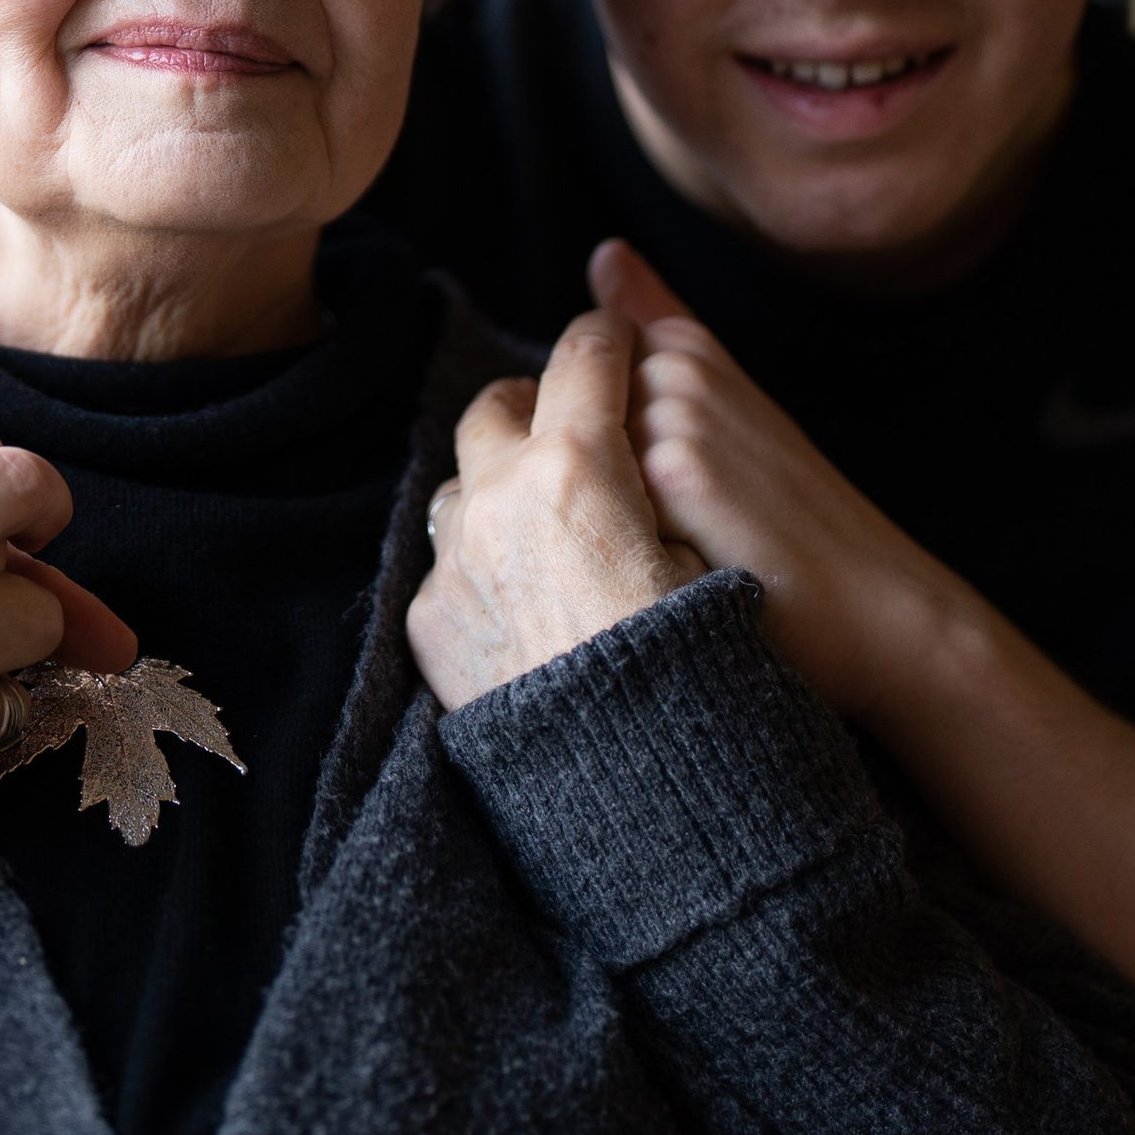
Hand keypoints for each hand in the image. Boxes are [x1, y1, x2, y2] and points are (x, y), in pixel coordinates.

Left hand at [408, 304, 703, 711]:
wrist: (643, 795)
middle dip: (533, 404)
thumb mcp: (704, 546)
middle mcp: (500, 498)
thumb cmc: (704, 670)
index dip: (606, 339)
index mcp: (579, 466)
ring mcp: (454, 560)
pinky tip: (526, 600)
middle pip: (498, 409)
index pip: (585, 356)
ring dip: (497, 487)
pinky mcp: (430, 622)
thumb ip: (660, 451)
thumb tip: (634, 373)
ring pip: (460, 484)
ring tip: (545, 522)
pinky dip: (482, 565)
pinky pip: (447, 564)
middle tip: (570, 425)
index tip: (615, 340)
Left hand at [595, 239, 971, 722]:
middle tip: (678, 536)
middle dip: (590, 481)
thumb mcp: (729, 401)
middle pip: (563, 423)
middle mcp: (673, 364)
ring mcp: (672, 412)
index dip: (608, 453)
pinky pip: (598, 505)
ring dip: (596, 515)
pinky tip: (674, 572)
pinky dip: (617, 547)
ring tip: (674, 553)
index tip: (670, 496)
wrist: (881, 605)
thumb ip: (656, 322)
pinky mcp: (676, 474)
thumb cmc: (797, 515)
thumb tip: (604, 251)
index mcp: (682, 344)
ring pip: (573, 465)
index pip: (579, 384)